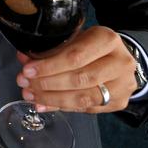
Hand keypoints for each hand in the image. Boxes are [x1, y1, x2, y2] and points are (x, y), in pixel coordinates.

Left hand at [15, 26, 136, 112]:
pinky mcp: (119, 103)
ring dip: (51, 98)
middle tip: (25, 83)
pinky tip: (43, 104)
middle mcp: (120, 63)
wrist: (119, 58)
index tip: (28, 70)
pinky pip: (85, 108)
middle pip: (79, 78)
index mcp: (107, 40)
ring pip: (83, 97)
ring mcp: (122, 85)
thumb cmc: (92, 46)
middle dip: (47, 83)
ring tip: (31, 95)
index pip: (75, 56)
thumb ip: (52, 49)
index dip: (49, 66)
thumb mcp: (75, 38)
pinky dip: (61, 107)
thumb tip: (25, 59)